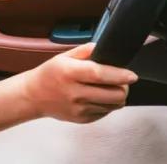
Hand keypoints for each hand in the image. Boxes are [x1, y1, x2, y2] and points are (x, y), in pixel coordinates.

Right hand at [19, 42, 137, 122]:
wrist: (34, 96)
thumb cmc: (50, 74)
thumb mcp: (64, 56)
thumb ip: (86, 51)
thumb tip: (104, 48)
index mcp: (70, 72)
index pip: (99, 75)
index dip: (119, 75)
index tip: (132, 75)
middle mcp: (74, 93)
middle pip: (112, 94)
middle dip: (123, 87)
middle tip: (121, 81)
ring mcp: (79, 109)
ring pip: (113, 106)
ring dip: (117, 97)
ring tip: (110, 88)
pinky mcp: (82, 119)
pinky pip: (105, 113)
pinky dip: (107, 105)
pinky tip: (98, 97)